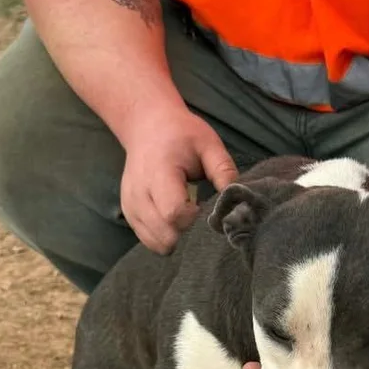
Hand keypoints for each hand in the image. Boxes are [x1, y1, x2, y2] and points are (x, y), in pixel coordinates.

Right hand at [120, 101, 238, 253]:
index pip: (174, 213)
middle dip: (188, 233)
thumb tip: (240, 201)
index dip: (195, 219)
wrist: (147, 125)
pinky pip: (149, 241)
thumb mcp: (209, 144)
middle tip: (200, 216)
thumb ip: (224, 171)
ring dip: (177, 238)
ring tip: (187, 217)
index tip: (205, 207)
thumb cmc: (181, 135)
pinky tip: (175, 222)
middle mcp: (139, 192)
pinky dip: (165, 238)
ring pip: (157, 243)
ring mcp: (130, 206)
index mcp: (158, 172)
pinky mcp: (129, 214)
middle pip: (165, 234)